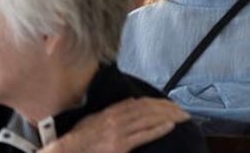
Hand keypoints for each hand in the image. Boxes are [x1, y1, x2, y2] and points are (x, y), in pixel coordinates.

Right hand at [39, 98, 188, 152]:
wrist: (66, 152)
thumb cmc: (78, 139)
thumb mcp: (93, 120)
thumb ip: (112, 111)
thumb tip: (132, 101)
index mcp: (112, 112)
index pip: (141, 103)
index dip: (159, 102)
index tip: (171, 104)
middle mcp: (117, 119)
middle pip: (149, 109)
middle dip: (169, 108)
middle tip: (183, 111)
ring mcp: (119, 132)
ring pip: (149, 119)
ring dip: (169, 117)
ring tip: (182, 117)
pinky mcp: (120, 146)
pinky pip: (143, 135)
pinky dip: (158, 129)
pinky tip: (170, 126)